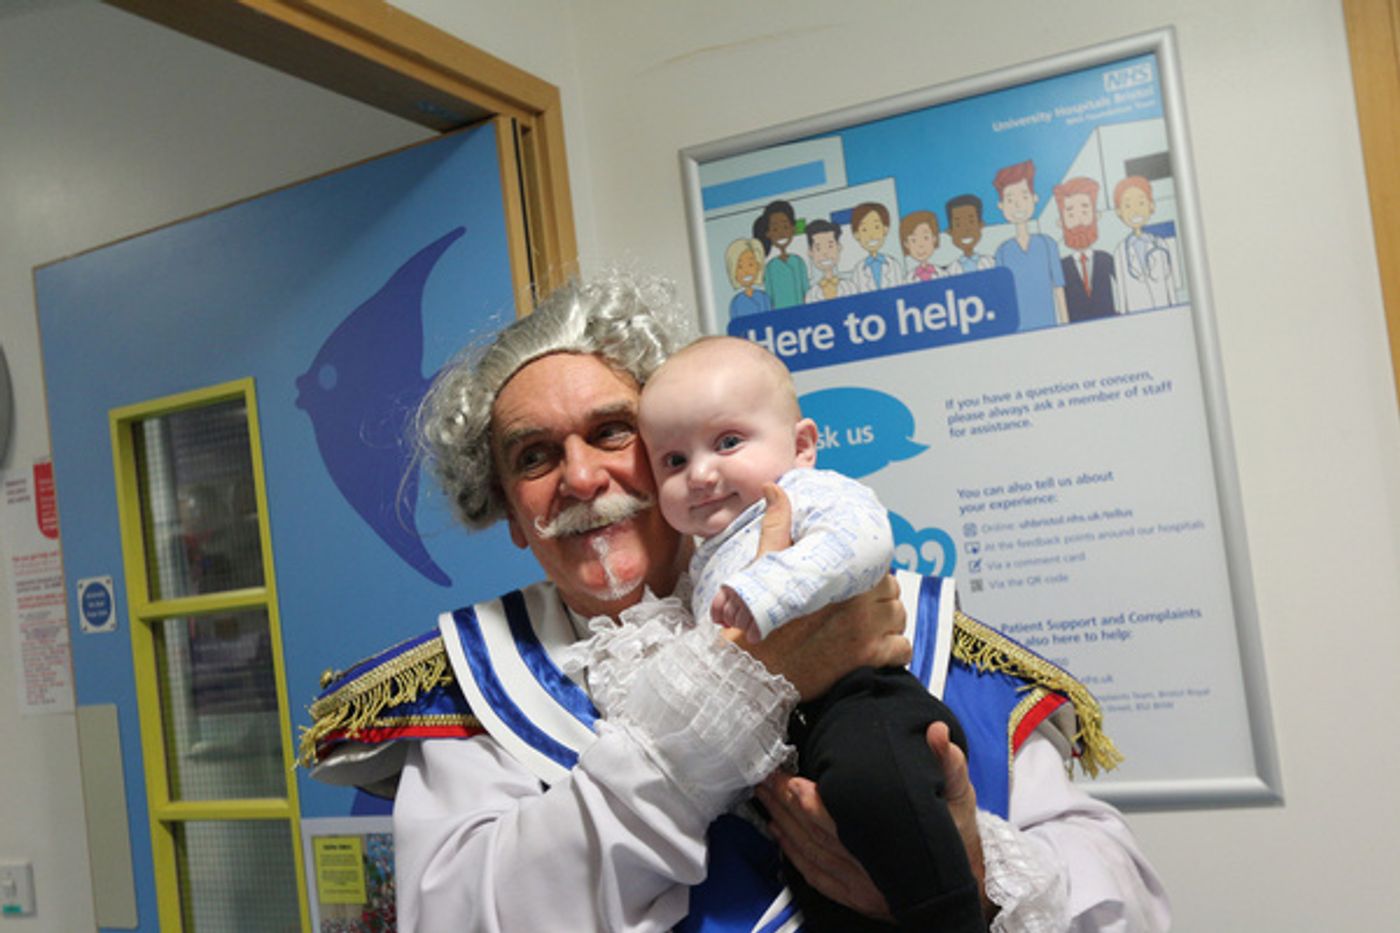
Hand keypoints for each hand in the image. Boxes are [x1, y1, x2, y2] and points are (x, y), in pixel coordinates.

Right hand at [721, 486, 909, 699]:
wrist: (756, 667)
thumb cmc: (762, 619)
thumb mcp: (766, 566)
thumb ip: (777, 525)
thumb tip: (774, 488)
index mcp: (840, 575)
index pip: (875, 566)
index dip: (866, 576)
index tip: (854, 586)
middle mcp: (860, 600)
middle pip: (891, 591)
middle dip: (879, 599)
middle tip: (857, 609)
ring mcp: (869, 630)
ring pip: (899, 618)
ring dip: (888, 623)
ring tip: (865, 629)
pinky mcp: (872, 658)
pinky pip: (903, 650)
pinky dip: (894, 651)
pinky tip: (877, 651)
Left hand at [756, 721, 992, 921]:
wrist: (965, 890)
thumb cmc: (959, 841)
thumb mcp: (961, 799)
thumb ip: (949, 765)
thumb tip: (938, 732)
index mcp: (894, 845)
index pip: (842, 824)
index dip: (813, 804)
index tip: (793, 781)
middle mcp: (872, 872)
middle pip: (817, 837)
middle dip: (787, 806)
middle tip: (766, 778)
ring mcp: (862, 889)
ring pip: (811, 856)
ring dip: (783, 825)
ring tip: (765, 796)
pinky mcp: (855, 897)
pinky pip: (816, 876)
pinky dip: (793, 856)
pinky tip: (778, 836)